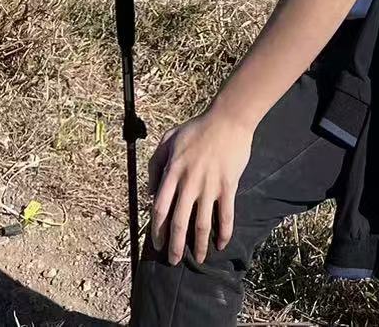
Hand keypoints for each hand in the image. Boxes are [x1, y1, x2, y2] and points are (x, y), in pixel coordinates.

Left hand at [148, 108, 252, 264]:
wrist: (228, 119)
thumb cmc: (197, 128)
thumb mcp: (168, 139)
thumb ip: (155, 163)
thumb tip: (150, 192)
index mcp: (173, 171)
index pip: (159, 208)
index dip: (157, 230)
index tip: (157, 244)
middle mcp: (189, 182)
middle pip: (179, 222)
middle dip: (175, 246)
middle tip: (173, 261)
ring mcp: (210, 185)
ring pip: (202, 224)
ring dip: (199, 245)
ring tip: (199, 259)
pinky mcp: (228, 186)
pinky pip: (226, 215)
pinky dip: (224, 233)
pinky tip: (221, 244)